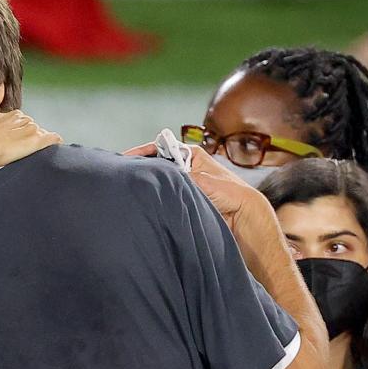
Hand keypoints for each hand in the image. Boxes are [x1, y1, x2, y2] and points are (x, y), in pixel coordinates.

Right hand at [0, 86, 62, 170]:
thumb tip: (1, 85)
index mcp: (14, 114)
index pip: (23, 121)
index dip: (19, 131)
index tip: (12, 139)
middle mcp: (25, 120)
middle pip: (33, 128)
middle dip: (27, 137)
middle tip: (17, 147)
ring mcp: (31, 130)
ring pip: (41, 134)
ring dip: (37, 142)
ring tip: (26, 151)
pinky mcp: (36, 141)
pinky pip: (53, 139)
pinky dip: (55, 142)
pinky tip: (55, 145)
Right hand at [123, 142, 272, 234]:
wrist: (245, 220)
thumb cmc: (231, 194)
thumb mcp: (203, 181)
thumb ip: (180, 176)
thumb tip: (156, 175)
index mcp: (191, 155)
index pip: (161, 148)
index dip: (142, 152)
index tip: (125, 157)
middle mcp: (185, 168)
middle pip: (157, 165)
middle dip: (141, 169)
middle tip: (123, 174)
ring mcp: (182, 186)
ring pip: (159, 182)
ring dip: (147, 186)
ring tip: (128, 188)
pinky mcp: (180, 202)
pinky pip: (162, 198)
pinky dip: (153, 199)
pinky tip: (142, 202)